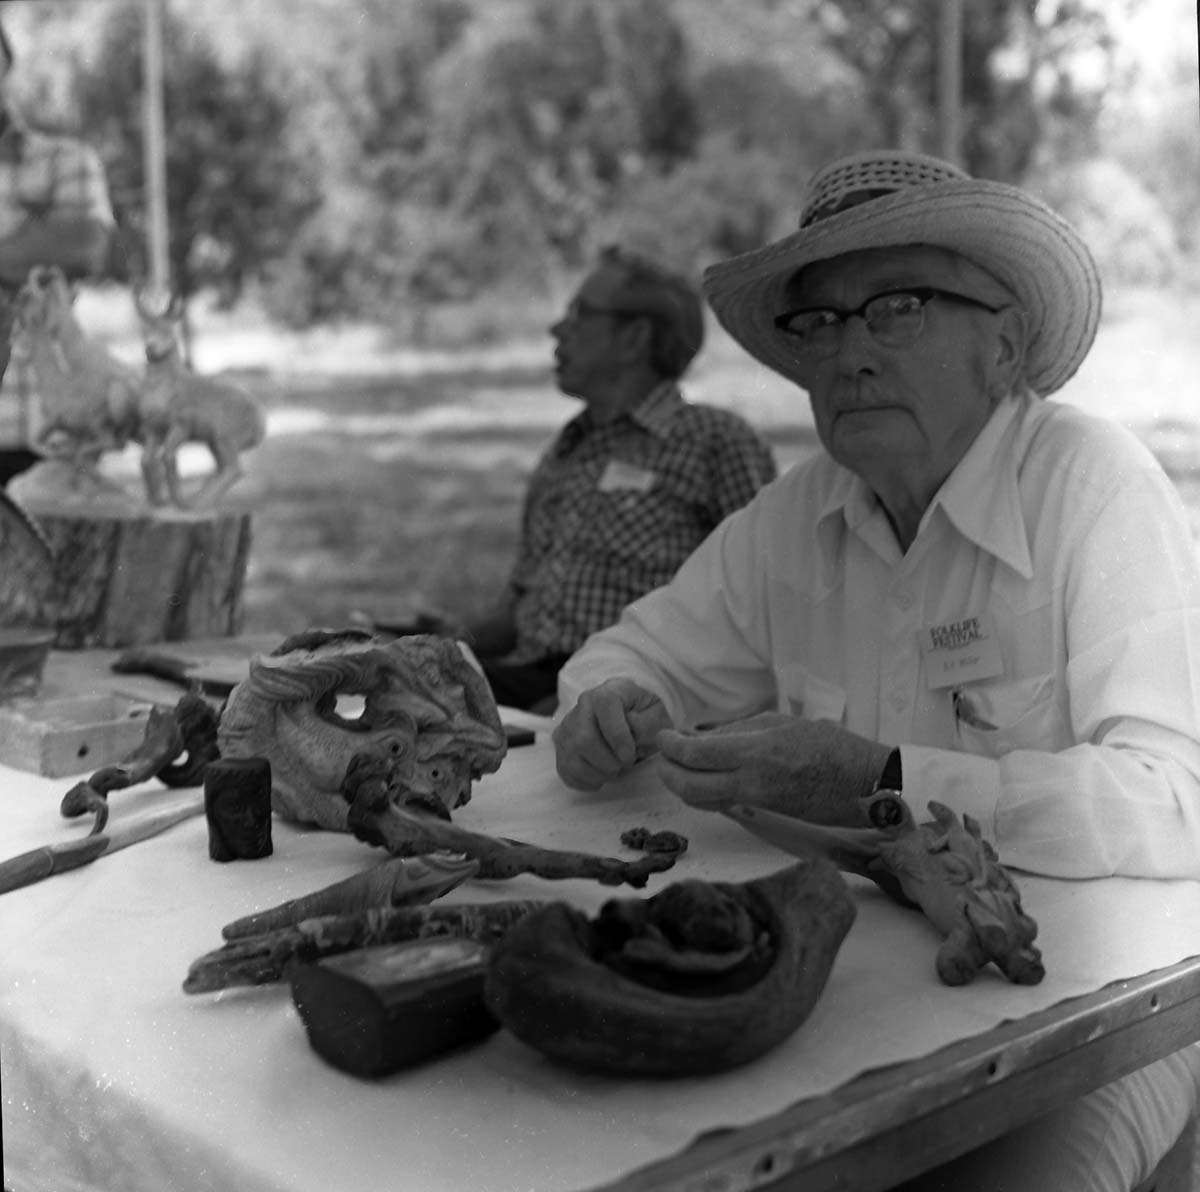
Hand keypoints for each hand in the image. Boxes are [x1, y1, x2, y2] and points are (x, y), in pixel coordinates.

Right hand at [553, 679, 673, 790]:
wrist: (632, 722)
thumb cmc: (645, 719)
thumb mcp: (658, 716)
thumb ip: (648, 723)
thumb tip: (629, 730)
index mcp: (609, 691)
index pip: (604, 705)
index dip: (618, 736)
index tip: (630, 755)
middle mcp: (583, 705)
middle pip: (583, 739)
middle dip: (608, 761)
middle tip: (624, 764)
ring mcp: (568, 726)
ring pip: (572, 759)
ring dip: (598, 773)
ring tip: (615, 770)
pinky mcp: (561, 746)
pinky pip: (565, 771)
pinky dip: (586, 781)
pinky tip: (601, 776)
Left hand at [655, 712, 892, 825]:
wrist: (862, 783)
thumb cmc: (828, 745)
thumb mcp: (780, 723)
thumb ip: (737, 731)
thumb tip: (698, 738)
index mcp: (755, 751)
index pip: (695, 755)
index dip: (670, 748)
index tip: (663, 738)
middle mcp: (751, 780)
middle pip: (688, 786)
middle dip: (666, 772)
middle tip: (662, 756)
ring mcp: (756, 800)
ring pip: (700, 801)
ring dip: (680, 785)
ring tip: (677, 766)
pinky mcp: (762, 812)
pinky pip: (719, 805)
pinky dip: (702, 794)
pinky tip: (703, 778)